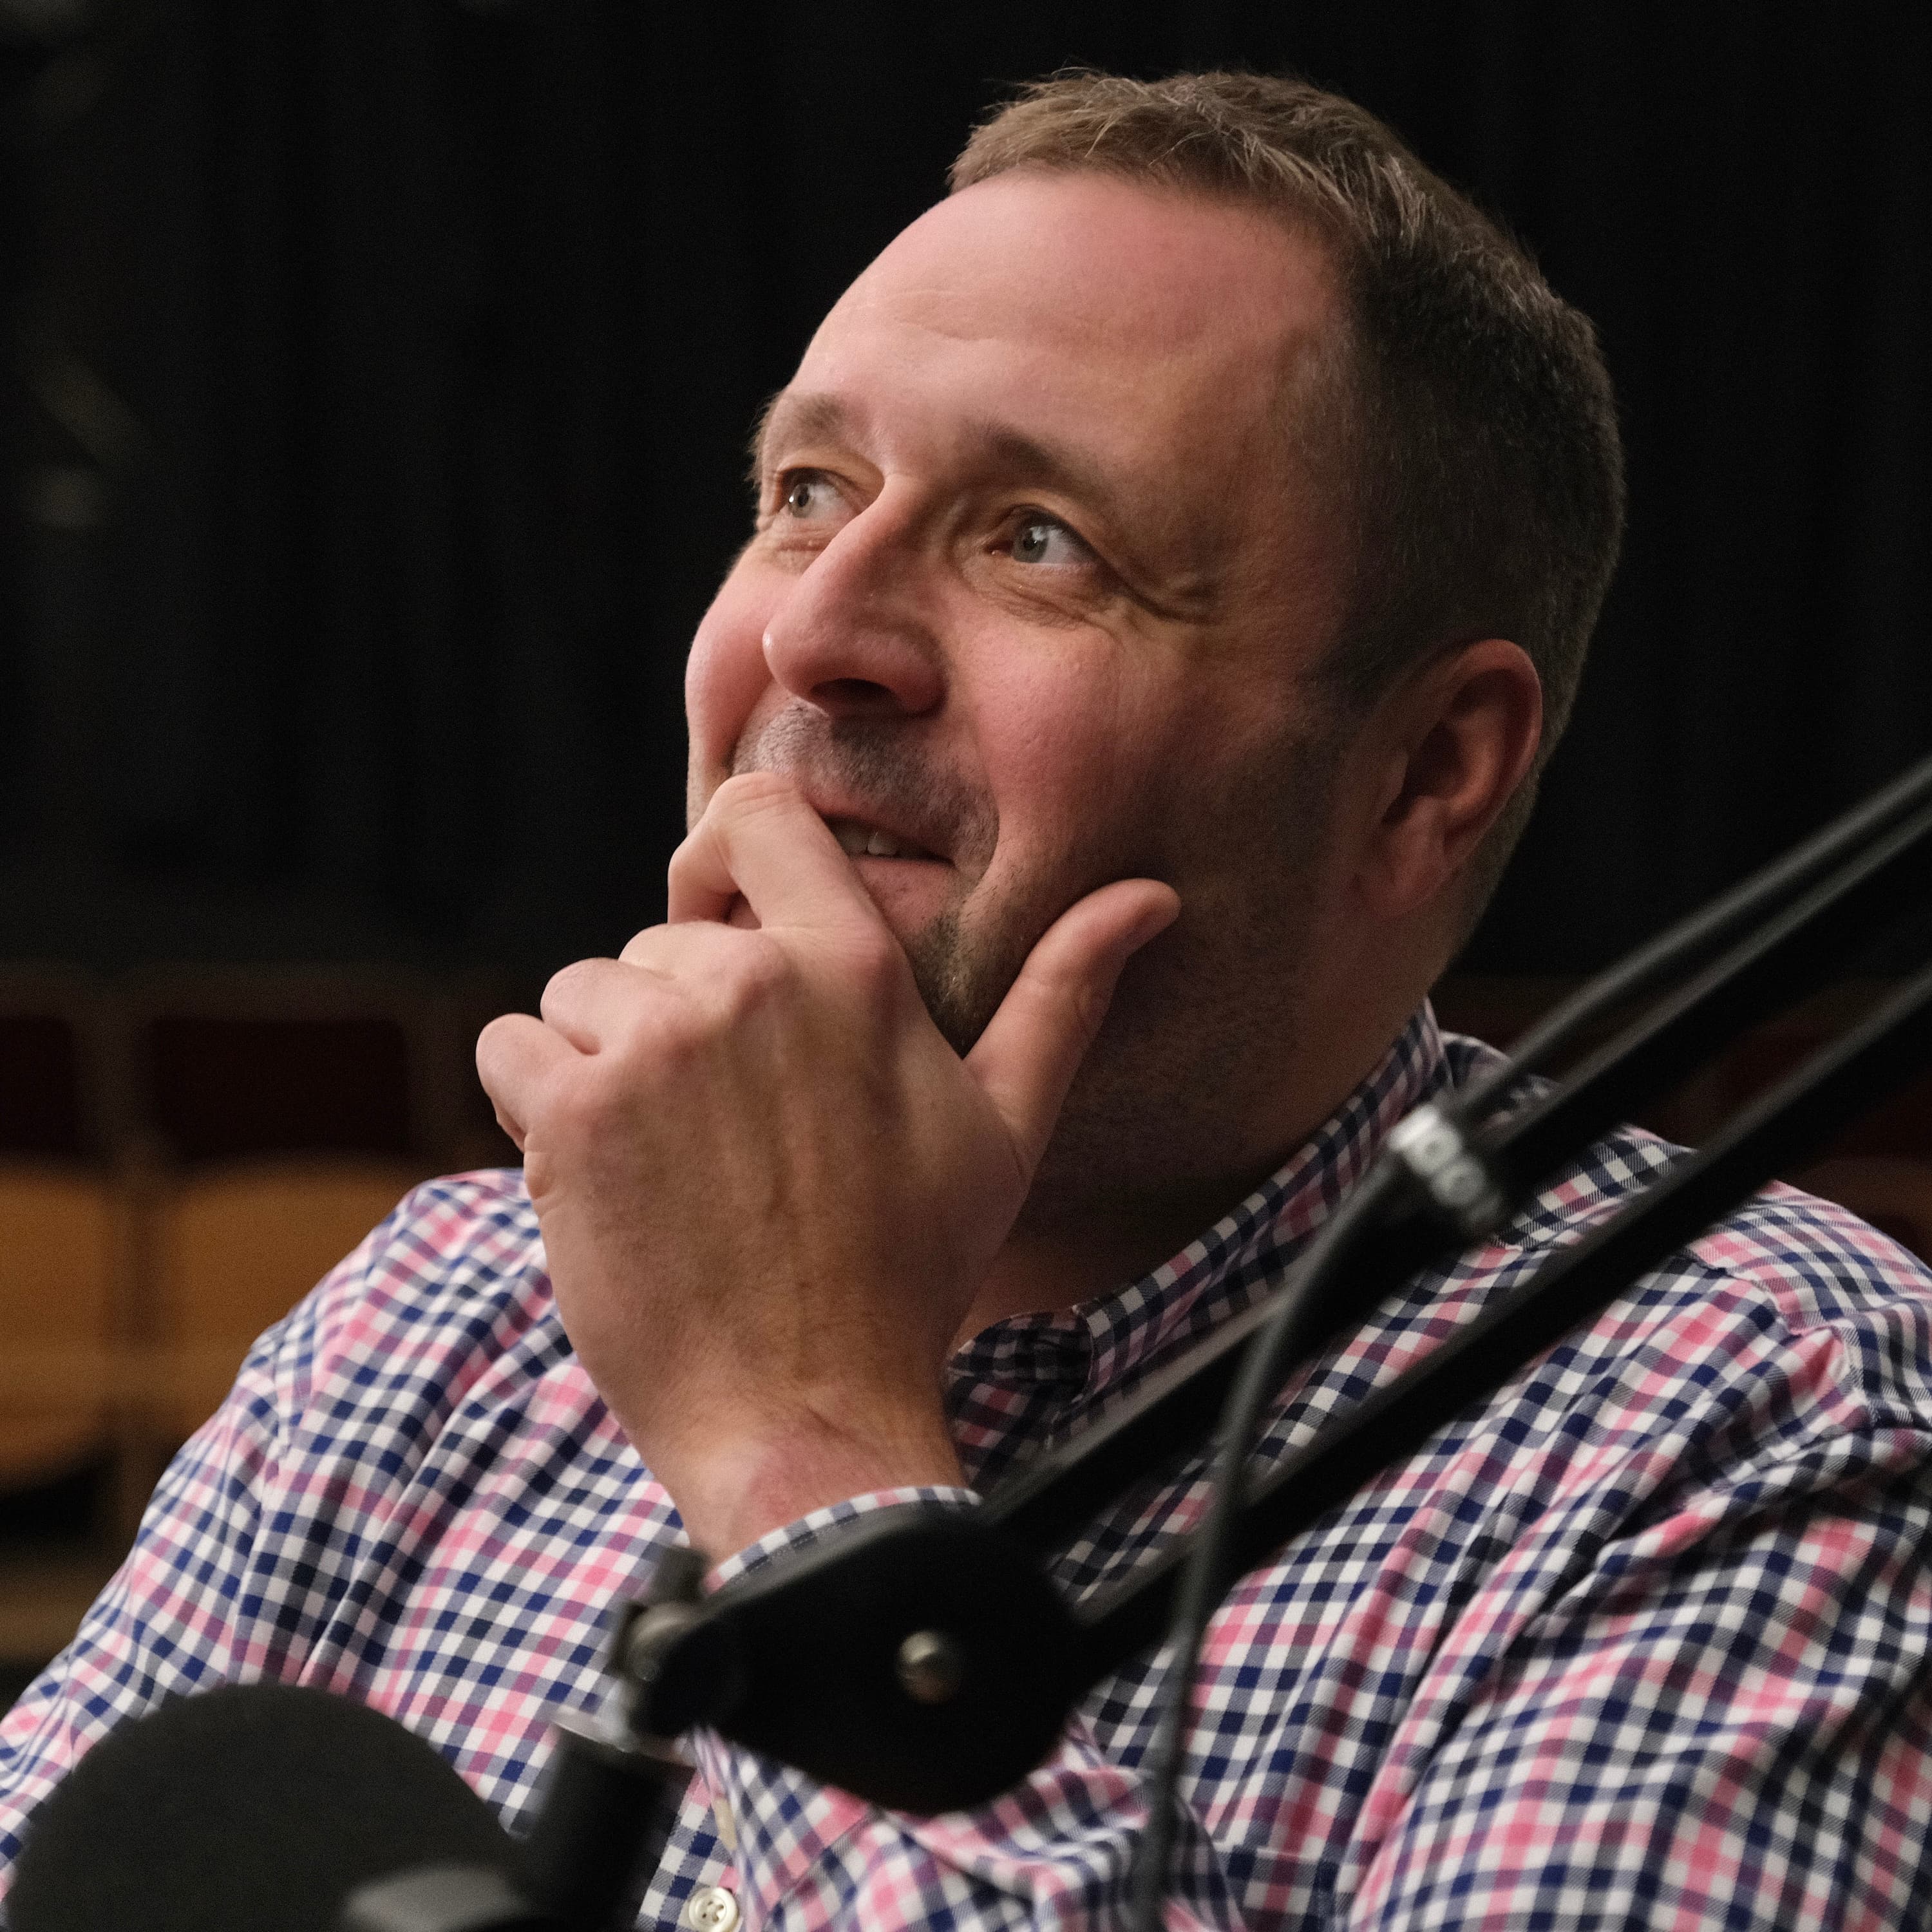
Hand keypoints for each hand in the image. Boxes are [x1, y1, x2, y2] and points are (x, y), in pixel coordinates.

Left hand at [475, 772, 1176, 1555]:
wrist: (808, 1415)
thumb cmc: (909, 1275)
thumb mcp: (1005, 1127)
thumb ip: (1064, 994)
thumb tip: (1151, 898)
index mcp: (854, 971)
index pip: (759, 815)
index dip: (720, 861)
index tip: (716, 925)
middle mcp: (749, 983)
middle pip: (659, 939)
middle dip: (672, 1022)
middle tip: (725, 1136)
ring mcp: (654, 1044)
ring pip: (579, 996)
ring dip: (602, 1070)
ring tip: (669, 1168)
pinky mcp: (570, 1113)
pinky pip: (510, 1051)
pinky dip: (533, 1111)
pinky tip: (601, 1184)